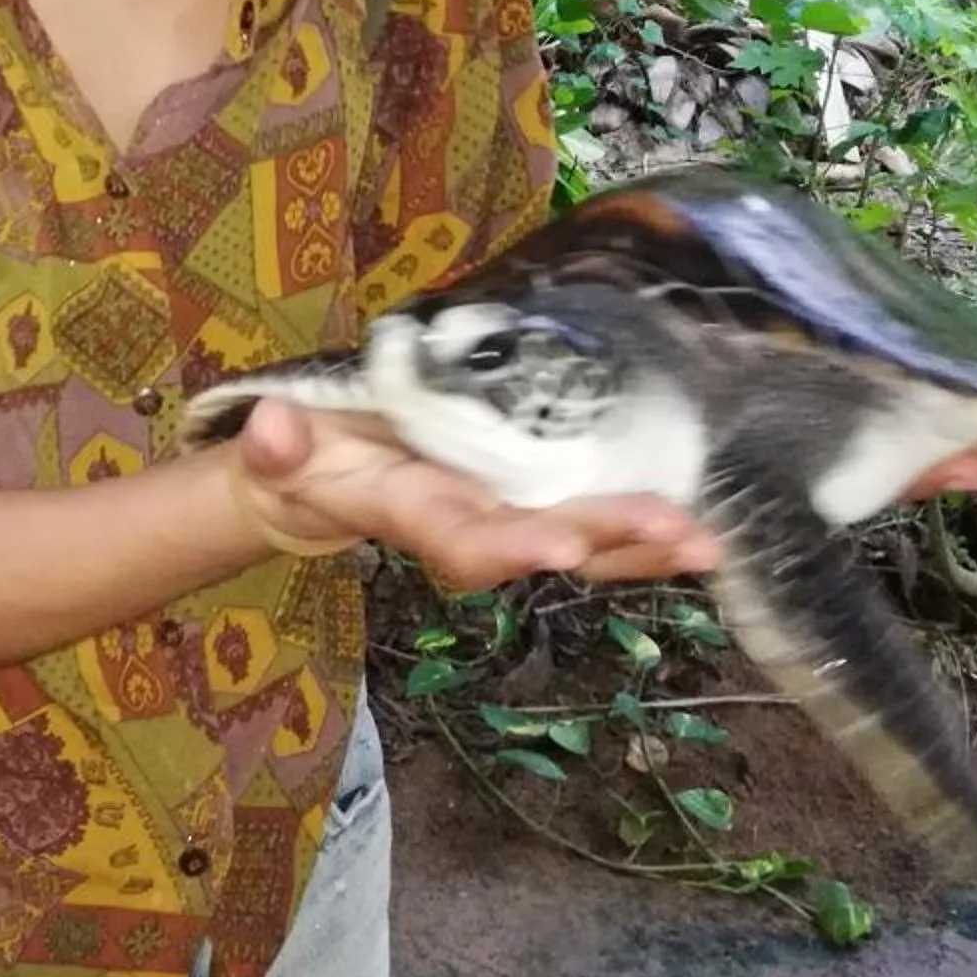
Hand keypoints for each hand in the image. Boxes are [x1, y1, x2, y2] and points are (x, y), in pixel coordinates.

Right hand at [222, 398, 722, 590]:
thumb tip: (270, 427)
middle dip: (608, 540)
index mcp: (407, 511)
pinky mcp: (523, 497)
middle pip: (541, 543)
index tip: (558, 550)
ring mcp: (500, 515)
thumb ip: (275, 445)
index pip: (459, 538)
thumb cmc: (300, 460)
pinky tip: (694, 532)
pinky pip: (588, 520)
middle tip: (678, 536)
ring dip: (642, 547)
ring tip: (706, 546)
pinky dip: (640, 530)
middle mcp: (465, 525)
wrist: (317, 483)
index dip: (506, 548)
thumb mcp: (279, 451)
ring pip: (579, 543)